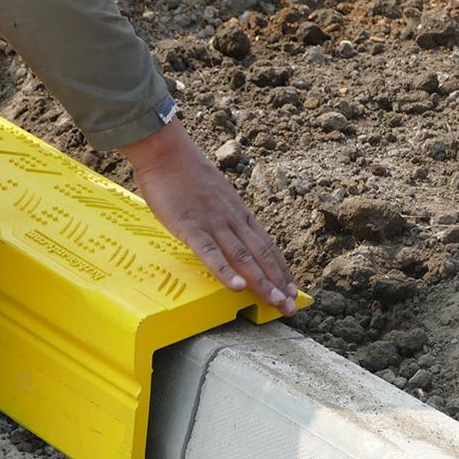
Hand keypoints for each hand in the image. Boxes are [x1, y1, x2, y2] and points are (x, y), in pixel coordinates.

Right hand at [120, 119, 297, 314]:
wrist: (166, 151)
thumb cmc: (185, 171)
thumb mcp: (213, 192)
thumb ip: (222, 212)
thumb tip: (226, 229)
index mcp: (238, 212)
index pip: (266, 244)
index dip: (281, 268)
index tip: (292, 289)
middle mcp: (232, 219)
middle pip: (261, 254)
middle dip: (279, 282)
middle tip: (291, 306)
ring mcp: (213, 223)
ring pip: (243, 256)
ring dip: (261, 281)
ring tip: (274, 302)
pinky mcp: (190, 226)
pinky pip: (210, 252)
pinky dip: (225, 271)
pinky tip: (237, 287)